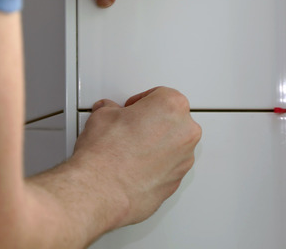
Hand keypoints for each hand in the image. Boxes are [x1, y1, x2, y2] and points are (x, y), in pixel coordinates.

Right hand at [71, 87, 201, 226]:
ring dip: (157, 145)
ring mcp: (184, 159)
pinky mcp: (177, 182)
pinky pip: (169, 167)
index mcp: (172, 106)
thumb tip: (109, 114)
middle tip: (131, 128)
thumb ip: (112, 110)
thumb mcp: (102, 115)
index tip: (133, 108)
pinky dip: (156, 166)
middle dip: (153, 123)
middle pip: (173, 120)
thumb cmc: (105, 154)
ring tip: (131, 150)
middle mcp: (185, 132)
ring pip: (173, 145)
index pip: (161, 95)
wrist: (100, 190)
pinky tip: (135, 167)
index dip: (142, 101)